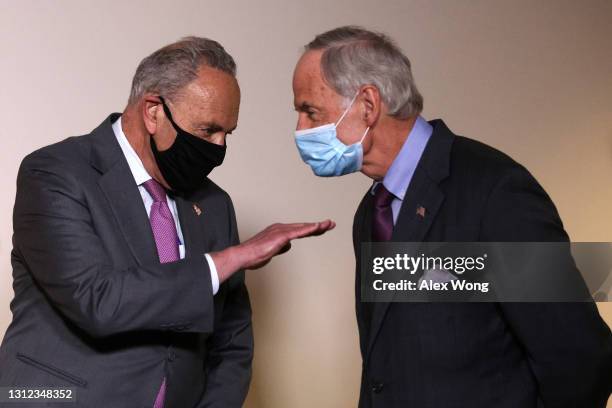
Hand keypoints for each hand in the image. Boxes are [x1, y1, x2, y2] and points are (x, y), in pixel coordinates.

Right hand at [210, 219, 334, 282]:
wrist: (243, 256)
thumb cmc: (254, 255)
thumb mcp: (272, 251)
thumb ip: (281, 247)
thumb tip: (288, 245)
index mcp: (279, 231)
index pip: (299, 230)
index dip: (312, 229)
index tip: (322, 228)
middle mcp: (281, 228)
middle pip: (303, 227)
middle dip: (318, 226)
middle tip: (331, 224)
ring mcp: (280, 231)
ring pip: (302, 228)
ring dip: (317, 226)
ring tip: (328, 224)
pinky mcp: (280, 236)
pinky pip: (298, 232)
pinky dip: (308, 229)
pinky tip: (317, 227)